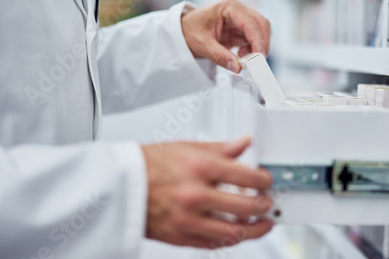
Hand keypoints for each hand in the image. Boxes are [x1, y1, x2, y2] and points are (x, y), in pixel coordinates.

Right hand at [141, 137, 273, 247]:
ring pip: (234, 232)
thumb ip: (220, 148)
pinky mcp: (181, 237)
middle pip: (247, 206)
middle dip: (264, 204)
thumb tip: (243, 145)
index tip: (266, 180)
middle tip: (268, 201)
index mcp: (199, 168)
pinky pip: (214, 244)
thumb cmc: (149, 164)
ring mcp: (189, 219)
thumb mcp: (186, 147)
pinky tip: (238, 231)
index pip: (247, 176)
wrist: (120, 185)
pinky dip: (231, 239)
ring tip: (263, 222)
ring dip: (256, 229)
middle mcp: (196, 195)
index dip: (264, 179)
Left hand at [181, 0, 270, 72]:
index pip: (250, 22)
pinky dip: (253, 48)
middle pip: (261, 24)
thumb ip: (220, 56)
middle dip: (262, 44)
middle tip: (257, 62)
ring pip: (260, 30)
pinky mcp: (240, 28)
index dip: (258, 40)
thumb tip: (237, 67)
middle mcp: (237, 9)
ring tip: (245, 59)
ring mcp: (240, 18)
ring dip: (258, 46)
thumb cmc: (190, 31)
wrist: (183, 30)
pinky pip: (254, 37)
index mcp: (227, 7)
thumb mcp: (202, 45)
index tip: (259, 57)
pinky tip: (242, 55)